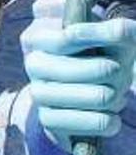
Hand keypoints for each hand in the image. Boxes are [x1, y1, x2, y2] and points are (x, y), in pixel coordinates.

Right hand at [21, 17, 135, 143]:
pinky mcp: (48, 120)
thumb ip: (118, 31)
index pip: (69, 38)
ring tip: (113, 95)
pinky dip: (108, 121)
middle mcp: (33, 64)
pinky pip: (91, 122)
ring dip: (114, 97)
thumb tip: (119, 31)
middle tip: (116, 72)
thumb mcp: (111, 40)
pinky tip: (109, 116)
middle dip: (115, 73)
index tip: (120, 36)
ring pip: (98, 97)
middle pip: (90, 70)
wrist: (88, 92)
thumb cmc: (100, 58)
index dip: (98, 37)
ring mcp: (38, 93)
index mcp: (40, 39)